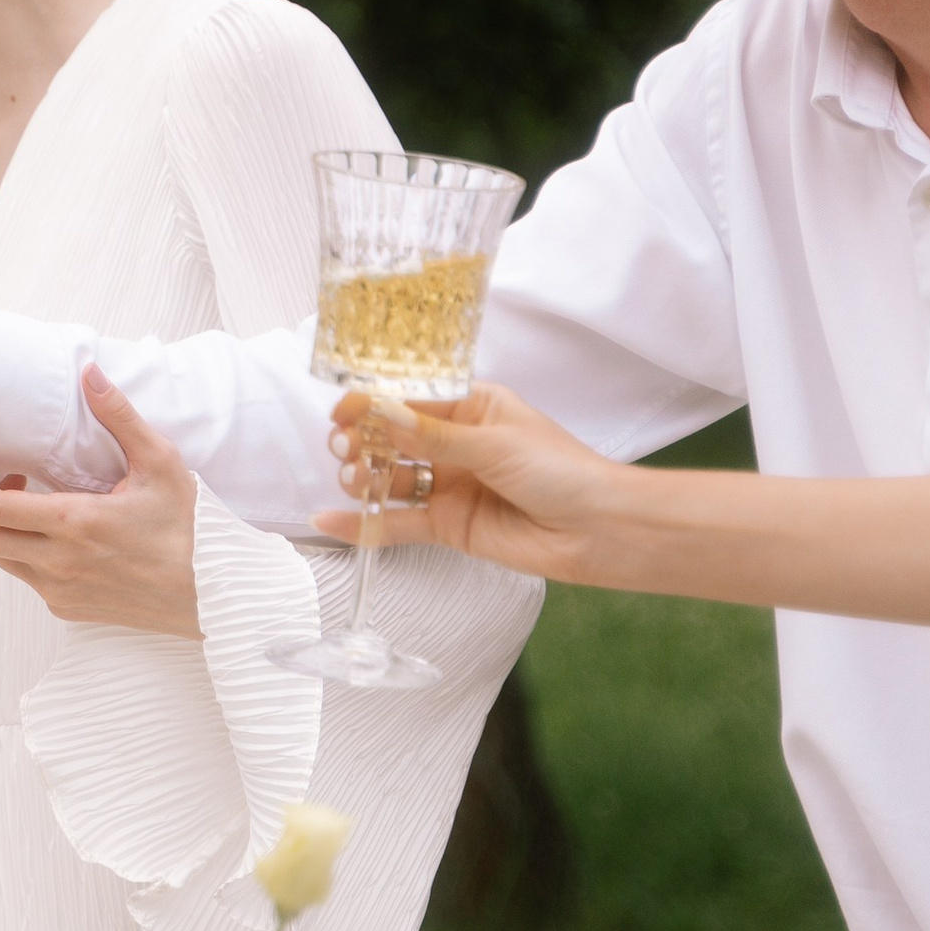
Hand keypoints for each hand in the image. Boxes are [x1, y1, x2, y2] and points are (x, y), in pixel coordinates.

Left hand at [0, 366, 202, 628]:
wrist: (215, 596)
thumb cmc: (191, 529)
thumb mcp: (161, 464)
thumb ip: (119, 416)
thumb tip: (90, 373)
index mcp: (73, 525)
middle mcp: (57, 564)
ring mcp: (59, 591)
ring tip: (18, 486)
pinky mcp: (67, 608)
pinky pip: (22, 574)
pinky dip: (15, 545)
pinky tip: (44, 521)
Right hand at [313, 380, 630, 581]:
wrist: (598, 531)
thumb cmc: (561, 472)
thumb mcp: (496, 444)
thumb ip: (435, 436)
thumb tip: (381, 413)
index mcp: (471, 407)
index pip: (410, 399)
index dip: (372, 404)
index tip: (342, 412)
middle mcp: (455, 444)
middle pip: (392, 439)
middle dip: (363, 441)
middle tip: (345, 449)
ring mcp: (449, 485)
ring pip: (390, 479)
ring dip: (363, 478)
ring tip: (353, 481)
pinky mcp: (447, 525)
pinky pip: (398, 522)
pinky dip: (364, 524)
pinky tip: (331, 521)